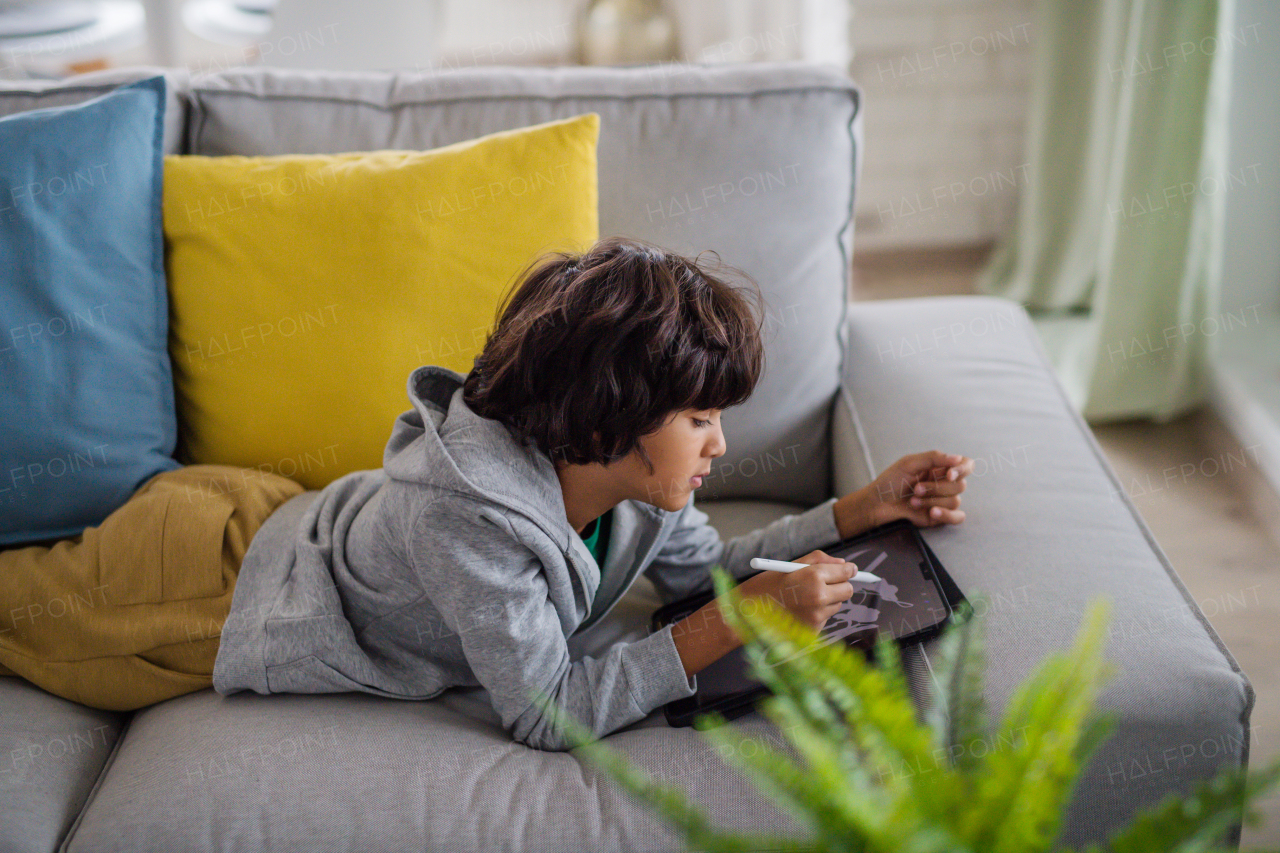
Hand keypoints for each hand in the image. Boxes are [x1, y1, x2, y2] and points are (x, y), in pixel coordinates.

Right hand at [735, 550, 856, 631]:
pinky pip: (826, 618)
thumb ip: (820, 560)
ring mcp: (817, 616)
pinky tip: (800, 610)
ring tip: (805, 597)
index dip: (849, 570)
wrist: (748, 611)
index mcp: (814, 576)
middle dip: (840, 585)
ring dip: (828, 600)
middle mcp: (819, 596)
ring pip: (837, 605)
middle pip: (848, 590)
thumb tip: (844, 565)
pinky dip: (818, 613)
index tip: (850, 570)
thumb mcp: (791, 564)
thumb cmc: (768, 585)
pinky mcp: (814, 630)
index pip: (846, 573)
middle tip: (827, 583)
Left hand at [866, 450, 971, 527]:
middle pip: (959, 485)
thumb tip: (958, 458)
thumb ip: (933, 458)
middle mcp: (944, 483)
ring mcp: (943, 501)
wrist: (878, 504)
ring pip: (955, 501)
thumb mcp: (909, 463)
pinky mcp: (940, 517)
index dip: (962, 469)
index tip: (949, 474)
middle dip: (936, 488)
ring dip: (932, 501)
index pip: (966, 465)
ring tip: (913, 501)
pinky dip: (947, 515)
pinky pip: (957, 517)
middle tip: (916, 489)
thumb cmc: (890, 482)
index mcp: (939, 468)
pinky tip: (932, 512)